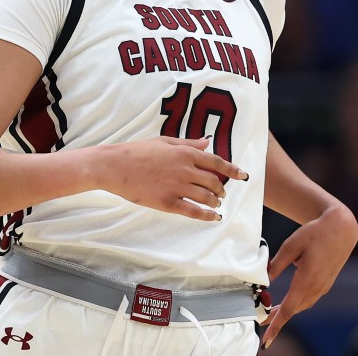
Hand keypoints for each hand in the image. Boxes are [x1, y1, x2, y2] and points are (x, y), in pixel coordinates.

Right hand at [93, 137, 248, 220]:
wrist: (114, 166)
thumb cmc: (137, 151)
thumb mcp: (164, 142)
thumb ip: (188, 144)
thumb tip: (207, 143)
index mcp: (185, 153)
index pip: (216, 162)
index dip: (232, 170)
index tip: (243, 175)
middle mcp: (185, 170)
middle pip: (213, 181)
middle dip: (221, 188)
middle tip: (222, 192)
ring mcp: (177, 187)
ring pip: (206, 197)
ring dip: (215, 201)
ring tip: (216, 202)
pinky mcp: (167, 202)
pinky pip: (193, 211)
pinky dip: (207, 215)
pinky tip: (213, 217)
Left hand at [261, 204, 357, 348]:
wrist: (340, 228)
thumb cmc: (315, 233)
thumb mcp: (290, 246)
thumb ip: (276, 265)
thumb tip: (263, 281)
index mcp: (307, 279)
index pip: (288, 308)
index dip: (276, 325)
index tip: (267, 339)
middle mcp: (317, 287)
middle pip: (293, 310)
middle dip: (276, 319)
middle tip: (260, 322)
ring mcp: (323, 287)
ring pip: (301, 306)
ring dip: (286, 312)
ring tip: (269, 314)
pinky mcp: (325, 284)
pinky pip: (308, 300)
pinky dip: (295, 304)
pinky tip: (286, 303)